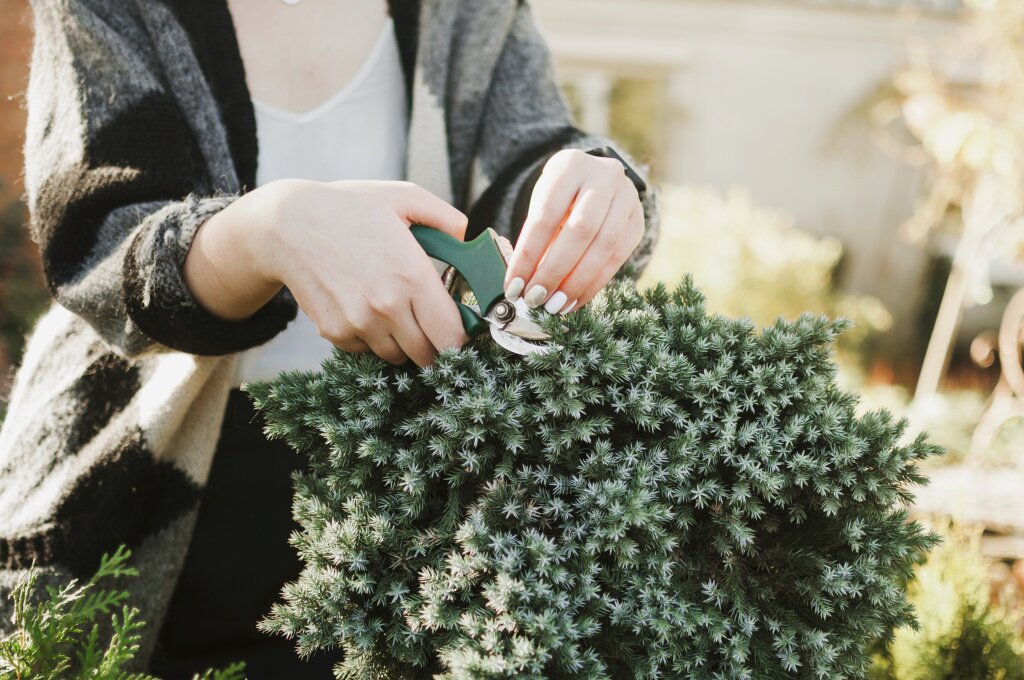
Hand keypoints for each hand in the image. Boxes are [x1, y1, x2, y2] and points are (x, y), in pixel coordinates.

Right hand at [186, 179, 469, 366]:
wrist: (287, 225)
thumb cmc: (348, 208)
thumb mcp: (403, 197)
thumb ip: (445, 217)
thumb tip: (467, 239)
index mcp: (412, 276)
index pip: (451, 335)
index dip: (460, 340)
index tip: (458, 331)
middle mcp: (387, 306)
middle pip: (427, 355)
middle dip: (432, 344)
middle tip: (428, 324)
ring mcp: (359, 323)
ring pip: (396, 356)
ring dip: (401, 342)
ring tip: (392, 309)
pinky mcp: (335, 332)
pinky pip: (365, 350)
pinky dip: (370, 338)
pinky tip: (362, 307)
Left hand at [503, 149, 644, 313]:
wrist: (594, 180)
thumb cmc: (558, 197)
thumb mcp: (542, 203)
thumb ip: (536, 237)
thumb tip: (523, 285)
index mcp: (569, 166)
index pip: (545, 216)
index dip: (528, 255)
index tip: (514, 285)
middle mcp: (604, 176)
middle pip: (580, 231)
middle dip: (555, 271)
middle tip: (535, 299)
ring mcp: (627, 197)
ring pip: (604, 246)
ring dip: (577, 283)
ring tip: (555, 306)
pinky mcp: (637, 221)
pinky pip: (618, 258)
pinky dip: (594, 284)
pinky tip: (575, 300)